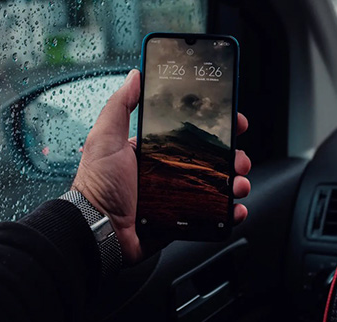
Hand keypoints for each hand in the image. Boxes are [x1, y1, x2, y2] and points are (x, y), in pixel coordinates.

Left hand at [72, 69, 251, 263]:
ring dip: (234, 182)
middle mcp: (167, 172)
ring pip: (215, 186)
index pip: (191, 134)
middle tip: (239, 158)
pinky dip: (227, 211)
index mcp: (153, 151)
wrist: (97, 229)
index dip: (214, 128)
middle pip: (210, 160)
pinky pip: (210, 214)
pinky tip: (235, 207)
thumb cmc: (98, 185)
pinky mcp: (180, 220)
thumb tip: (135, 76)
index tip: (233, 122)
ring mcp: (175, 196)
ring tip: (239, 183)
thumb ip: (120, 105)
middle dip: (231, 156)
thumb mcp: (106, 137)